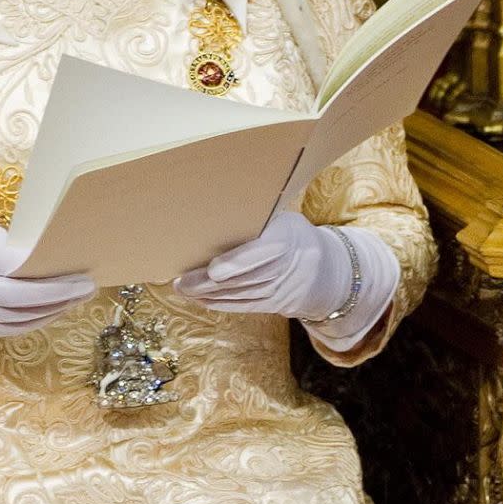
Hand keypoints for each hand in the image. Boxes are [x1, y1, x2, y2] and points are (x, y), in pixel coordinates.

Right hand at [0, 225, 94, 338]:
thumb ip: (6, 242)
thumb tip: (44, 249)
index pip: (16, 265)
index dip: (46, 266)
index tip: (73, 263)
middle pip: (25, 297)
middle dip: (61, 292)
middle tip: (89, 284)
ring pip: (26, 317)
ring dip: (58, 308)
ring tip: (81, 295)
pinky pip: (19, 328)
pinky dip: (42, 319)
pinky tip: (60, 308)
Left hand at [174, 211, 397, 338]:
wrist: (322, 268)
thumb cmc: (289, 232)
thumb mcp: (282, 218)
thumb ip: (257, 217)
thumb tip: (215, 197)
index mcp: (286, 239)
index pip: (260, 253)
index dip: (237, 263)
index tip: (213, 269)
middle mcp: (283, 268)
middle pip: (242, 279)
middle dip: (208, 282)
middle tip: (180, 280)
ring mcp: (277, 290)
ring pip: (238, 295)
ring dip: (207, 294)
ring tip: (181, 288)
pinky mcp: (271, 305)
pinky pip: (242, 306)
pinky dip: (219, 304)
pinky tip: (199, 299)